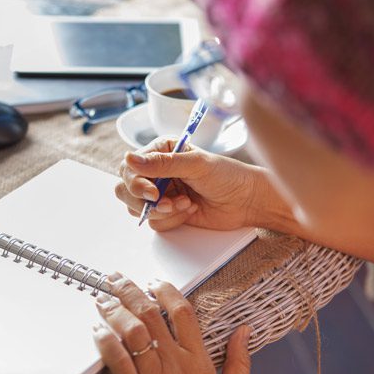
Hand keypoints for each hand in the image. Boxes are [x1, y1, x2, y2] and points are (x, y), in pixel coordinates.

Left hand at [93, 272, 252, 373]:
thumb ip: (240, 361)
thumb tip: (244, 332)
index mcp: (199, 361)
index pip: (182, 313)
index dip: (166, 291)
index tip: (154, 282)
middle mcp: (175, 364)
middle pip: (151, 314)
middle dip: (130, 291)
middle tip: (117, 279)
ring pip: (132, 333)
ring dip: (115, 310)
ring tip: (103, 298)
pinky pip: (118, 363)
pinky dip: (106, 343)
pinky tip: (97, 330)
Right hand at [116, 137, 286, 231]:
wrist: (247, 201)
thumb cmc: (228, 176)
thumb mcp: (196, 164)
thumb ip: (162, 163)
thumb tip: (129, 158)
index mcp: (161, 151)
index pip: (130, 167)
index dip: (135, 182)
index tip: (152, 193)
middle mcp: (157, 172)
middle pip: (126, 189)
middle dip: (144, 201)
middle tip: (166, 204)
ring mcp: (161, 194)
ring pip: (137, 208)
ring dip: (162, 211)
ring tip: (186, 204)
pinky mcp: (168, 213)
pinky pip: (154, 222)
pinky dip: (172, 220)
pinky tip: (190, 210)